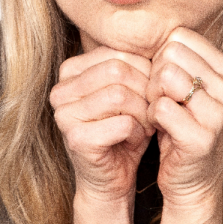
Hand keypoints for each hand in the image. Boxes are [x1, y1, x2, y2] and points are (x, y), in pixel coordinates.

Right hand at [50, 47, 154, 203]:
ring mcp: (64, 115)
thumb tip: (162, 44)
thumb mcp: (130, 91)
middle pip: (119, 70)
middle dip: (145, 91)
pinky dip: (138, 132)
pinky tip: (135, 140)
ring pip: (121, 95)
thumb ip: (135, 66)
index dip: (145, 70)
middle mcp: (60, 90)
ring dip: (143, 112)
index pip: (118, 52)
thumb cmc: (124, 130)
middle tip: (153, 110)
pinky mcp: (76, 139)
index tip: (153, 91)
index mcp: (70, 71)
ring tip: (146, 125)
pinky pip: (122, 123)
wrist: (111, 179)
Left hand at [145, 27, 222, 208]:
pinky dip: (151, 117)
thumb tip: (144, 27)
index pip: (179, 36)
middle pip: (171, 53)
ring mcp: (219, 114)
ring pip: (166, 76)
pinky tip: (159, 128)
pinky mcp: (202, 138)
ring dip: (152, 95)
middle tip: (159, 98)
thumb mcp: (186, 87)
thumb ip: (176, 58)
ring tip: (159, 111)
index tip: (164, 80)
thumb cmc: (182, 125)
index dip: (161, 56)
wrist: (193, 181)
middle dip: (154, 74)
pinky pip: (160, 107)